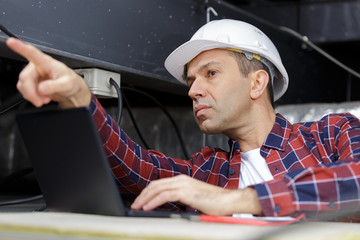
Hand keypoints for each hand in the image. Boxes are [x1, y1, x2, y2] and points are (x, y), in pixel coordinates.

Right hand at [6, 38, 90, 107]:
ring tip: (45, 99)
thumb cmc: (71, 83)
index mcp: (47, 62)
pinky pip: (25, 91)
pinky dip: (32, 97)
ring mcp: (33, 75)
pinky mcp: (31, 83)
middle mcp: (37, 66)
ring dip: (32, 96)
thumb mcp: (67, 84)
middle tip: (41, 101)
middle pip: (25, 77)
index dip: (21, 47)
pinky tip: (42, 98)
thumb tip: (41, 89)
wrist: (71, 91)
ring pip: (23, 85)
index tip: (11, 42)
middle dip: (31, 92)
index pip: (33, 53)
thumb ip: (55, 86)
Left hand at [131, 175, 261, 215]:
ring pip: (157, 189)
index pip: (159, 184)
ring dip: (145, 199)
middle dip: (142, 195)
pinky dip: (153, 201)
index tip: (140, 200)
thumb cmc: (215, 202)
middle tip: (134, 204)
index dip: (147, 192)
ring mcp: (183, 184)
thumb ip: (181, 198)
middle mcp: (181, 179)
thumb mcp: (194, 198)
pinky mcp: (186, 192)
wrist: (229, 201)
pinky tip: (147, 207)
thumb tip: (168, 205)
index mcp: (182, 180)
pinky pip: (164, 196)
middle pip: (155, 185)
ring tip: (137, 207)